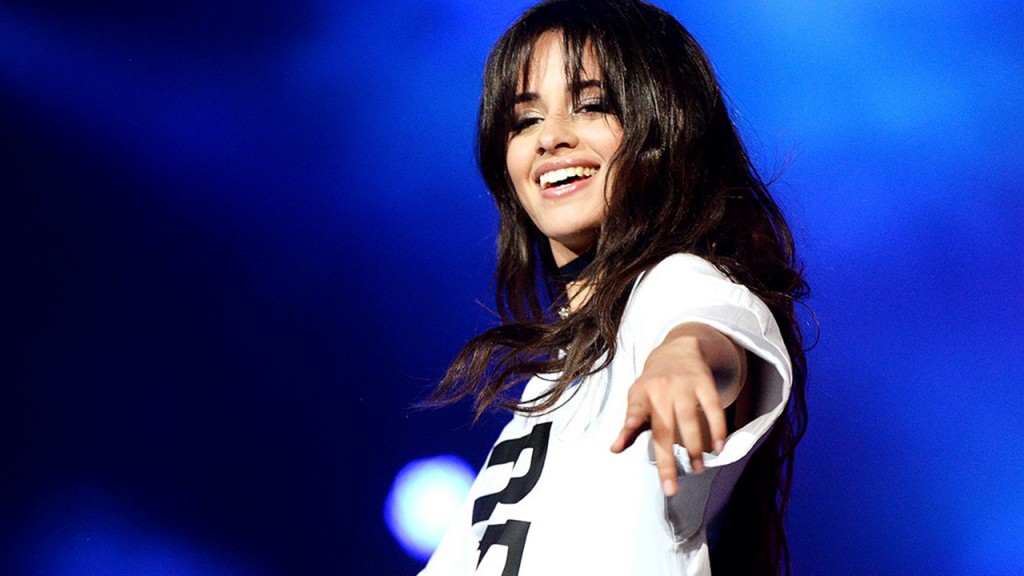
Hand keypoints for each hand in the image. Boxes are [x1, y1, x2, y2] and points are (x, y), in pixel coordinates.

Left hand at [610, 324, 738, 495]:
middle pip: (664, 429)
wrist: (678, 349)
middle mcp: (661, 388)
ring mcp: (684, 385)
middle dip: (666, 460)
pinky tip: (719, 447)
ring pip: (689, 420)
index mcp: (641, 394)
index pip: (635, 409)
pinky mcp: (704, 382)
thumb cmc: (654, 384)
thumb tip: (615, 449)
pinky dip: (718, 429)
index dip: (630, 420)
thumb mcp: (638, 399)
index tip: (623, 438)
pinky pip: (713, 408)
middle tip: (671, 488)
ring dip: (694, 447)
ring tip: (697, 468)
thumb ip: (630, 427)